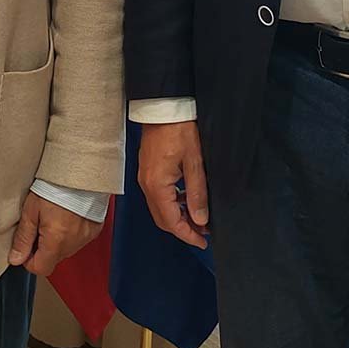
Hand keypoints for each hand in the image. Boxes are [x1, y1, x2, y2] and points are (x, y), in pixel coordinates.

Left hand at [8, 194, 102, 275]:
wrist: (79, 169)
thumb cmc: (55, 185)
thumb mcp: (31, 209)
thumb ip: (23, 237)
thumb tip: (15, 258)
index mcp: (55, 241)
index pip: (40, 268)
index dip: (29, 260)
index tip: (26, 246)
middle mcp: (73, 243)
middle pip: (53, 259)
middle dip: (43, 247)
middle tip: (40, 224)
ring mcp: (85, 237)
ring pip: (66, 249)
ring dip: (58, 240)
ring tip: (55, 216)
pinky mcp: (94, 230)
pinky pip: (79, 239)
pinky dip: (72, 232)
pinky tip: (68, 216)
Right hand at [138, 121, 208, 249]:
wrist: (163, 106)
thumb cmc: (178, 128)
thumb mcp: (194, 161)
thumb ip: (197, 192)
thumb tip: (200, 219)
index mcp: (157, 185)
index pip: (171, 222)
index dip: (188, 235)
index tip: (203, 241)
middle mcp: (146, 184)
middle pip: (163, 219)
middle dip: (183, 229)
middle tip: (203, 232)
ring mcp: (145, 177)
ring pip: (160, 208)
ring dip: (178, 216)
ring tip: (199, 216)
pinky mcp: (148, 170)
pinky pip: (158, 195)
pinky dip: (172, 203)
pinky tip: (186, 198)